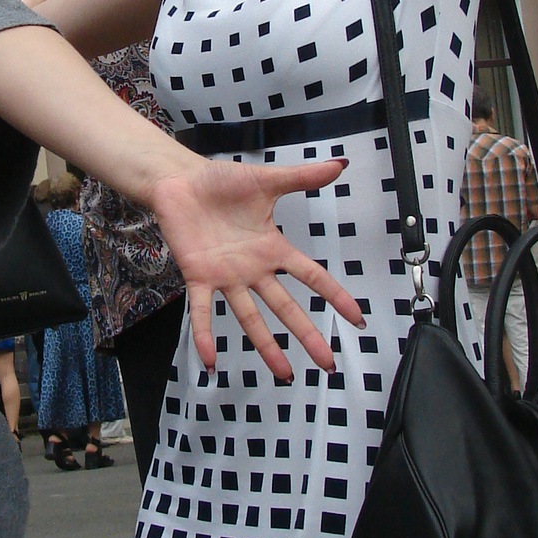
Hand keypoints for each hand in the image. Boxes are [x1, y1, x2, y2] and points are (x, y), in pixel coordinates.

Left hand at [150, 157, 364, 378]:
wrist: (180, 181)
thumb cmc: (220, 182)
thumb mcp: (267, 180)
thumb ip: (303, 176)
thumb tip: (339, 164)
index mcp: (272, 248)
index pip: (312, 276)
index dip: (336, 296)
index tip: (357, 319)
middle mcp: (253, 269)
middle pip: (286, 307)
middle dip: (307, 334)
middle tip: (327, 363)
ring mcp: (227, 277)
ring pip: (250, 317)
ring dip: (266, 346)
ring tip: (284, 373)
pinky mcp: (198, 277)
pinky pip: (202, 311)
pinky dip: (205, 335)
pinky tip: (210, 360)